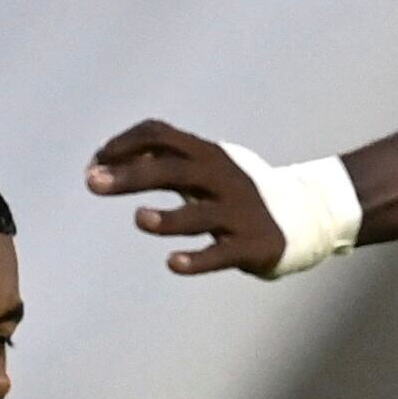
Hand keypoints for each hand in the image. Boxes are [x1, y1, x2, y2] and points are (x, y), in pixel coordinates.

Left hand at [86, 118, 286, 277]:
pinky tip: (173, 263)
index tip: (95, 162)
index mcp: (207, 155)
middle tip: (92, 184)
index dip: (123, 144)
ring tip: (139, 219)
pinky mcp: (251, 245)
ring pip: (200, 214)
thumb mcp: (206, 168)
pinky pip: (222, 253)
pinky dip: (197, 259)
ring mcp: (238, 212)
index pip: (160, 135)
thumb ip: (163, 162)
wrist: (304, 216)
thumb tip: (107, 160)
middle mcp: (222, 178)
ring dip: (168, 217)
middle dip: (130, 175)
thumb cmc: (238, 193)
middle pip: (173, 170)